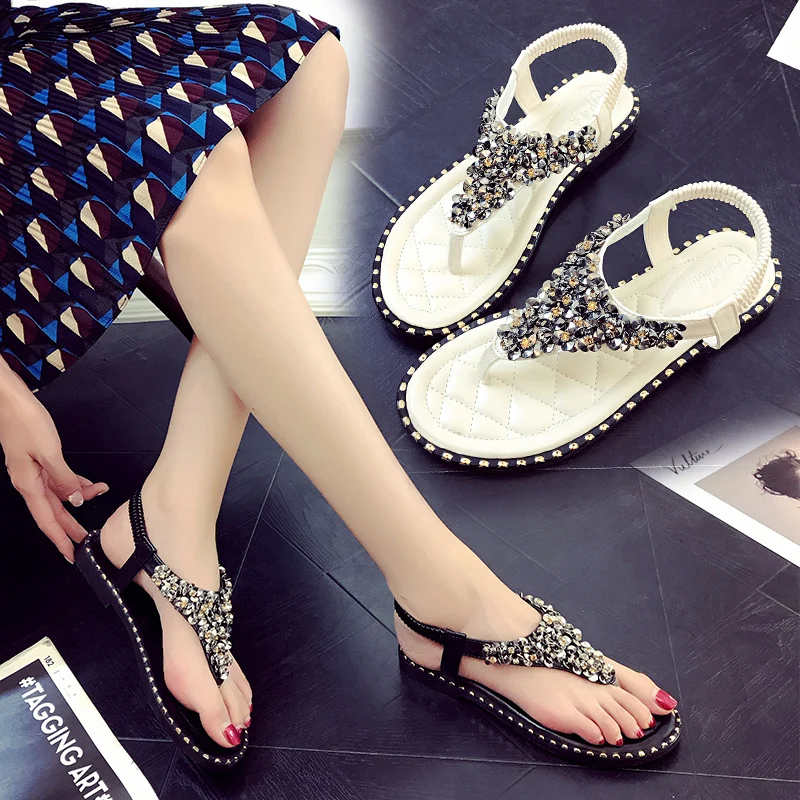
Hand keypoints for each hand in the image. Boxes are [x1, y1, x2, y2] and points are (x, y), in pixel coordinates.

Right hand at [0, 364, 107, 561]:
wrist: (10, 400)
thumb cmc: (25, 422)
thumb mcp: (50, 452)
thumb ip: (64, 479)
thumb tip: (74, 501)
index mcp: (29, 484)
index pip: (47, 520)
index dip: (59, 538)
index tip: (70, 555)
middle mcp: (29, 482)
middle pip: (53, 511)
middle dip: (70, 525)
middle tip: (87, 539)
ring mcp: (33, 471)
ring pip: (58, 494)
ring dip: (77, 498)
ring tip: (98, 498)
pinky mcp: (38, 460)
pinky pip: (58, 478)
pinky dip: (73, 482)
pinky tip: (88, 484)